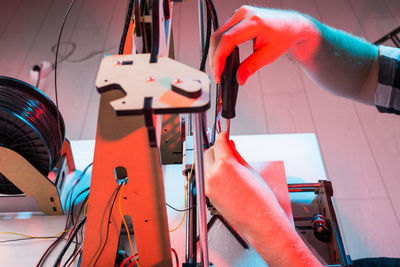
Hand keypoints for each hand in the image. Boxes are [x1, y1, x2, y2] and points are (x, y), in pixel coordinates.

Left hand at [204, 133, 321, 265]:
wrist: (260, 220)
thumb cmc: (260, 199)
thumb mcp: (250, 170)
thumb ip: (236, 155)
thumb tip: (230, 146)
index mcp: (225, 165)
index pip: (219, 143)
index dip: (222, 136)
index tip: (224, 135)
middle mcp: (213, 175)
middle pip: (208, 153)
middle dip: (216, 148)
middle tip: (226, 148)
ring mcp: (209, 186)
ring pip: (205, 165)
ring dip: (213, 161)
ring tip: (227, 163)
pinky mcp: (208, 195)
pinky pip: (207, 178)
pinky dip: (213, 173)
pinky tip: (226, 176)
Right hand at [209, 6, 319, 84]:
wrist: (292, 25)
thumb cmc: (285, 36)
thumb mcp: (269, 55)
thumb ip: (251, 67)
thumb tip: (239, 79)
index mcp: (254, 21)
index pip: (228, 39)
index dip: (219, 58)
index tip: (218, 73)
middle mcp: (244, 14)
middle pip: (219, 37)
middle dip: (215, 58)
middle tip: (217, 75)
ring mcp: (240, 13)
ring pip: (218, 34)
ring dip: (216, 53)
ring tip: (219, 69)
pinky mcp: (238, 17)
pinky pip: (223, 32)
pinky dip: (220, 46)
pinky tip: (222, 58)